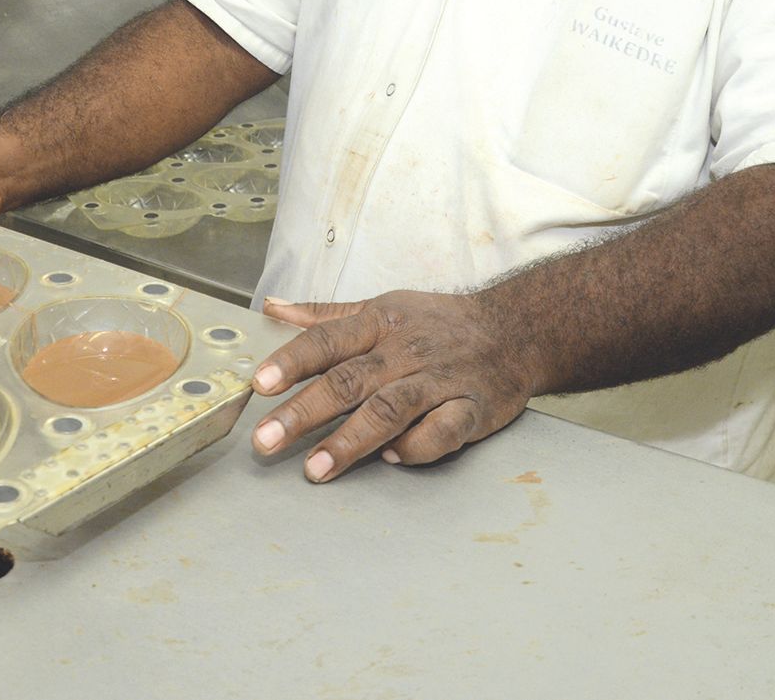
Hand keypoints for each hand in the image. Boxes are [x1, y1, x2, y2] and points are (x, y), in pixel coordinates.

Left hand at [249, 288, 537, 481]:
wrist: (516, 329)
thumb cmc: (437, 322)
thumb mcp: (381, 305)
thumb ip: (325, 314)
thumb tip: (271, 308)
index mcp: (380, 322)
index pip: (327, 340)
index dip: (291, 360)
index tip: (258, 384)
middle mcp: (406, 350)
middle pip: (350, 380)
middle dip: (304, 412)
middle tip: (266, 441)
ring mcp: (440, 380)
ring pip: (390, 410)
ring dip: (350, 441)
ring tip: (315, 469)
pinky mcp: (472, 409)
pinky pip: (443, 432)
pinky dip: (418, 447)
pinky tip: (392, 460)